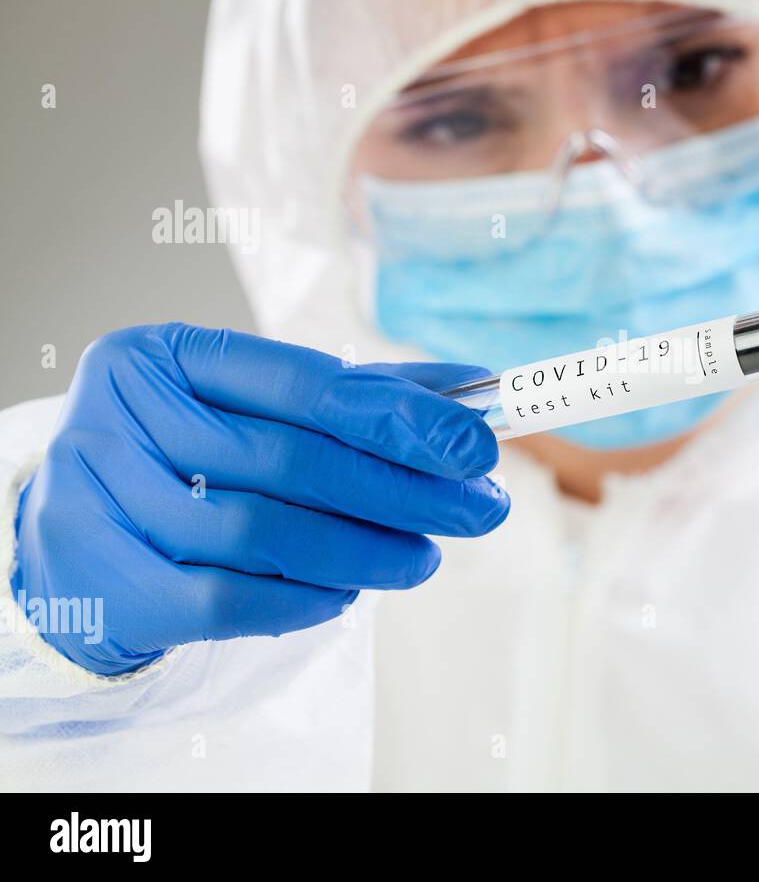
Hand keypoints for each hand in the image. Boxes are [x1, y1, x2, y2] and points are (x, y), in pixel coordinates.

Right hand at [12, 323, 508, 675]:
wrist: (83, 539)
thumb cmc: (188, 459)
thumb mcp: (260, 409)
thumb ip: (360, 396)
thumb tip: (473, 388)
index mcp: (164, 356)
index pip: (304, 384)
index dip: (399, 417)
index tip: (477, 446)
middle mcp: (118, 419)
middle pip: (291, 460)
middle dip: (402, 491)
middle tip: (479, 511)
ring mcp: (99, 502)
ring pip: (261, 532)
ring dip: (362, 552)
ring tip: (421, 560)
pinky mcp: (102, 584)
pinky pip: (226, 600)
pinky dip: (301, 599)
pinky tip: (347, 595)